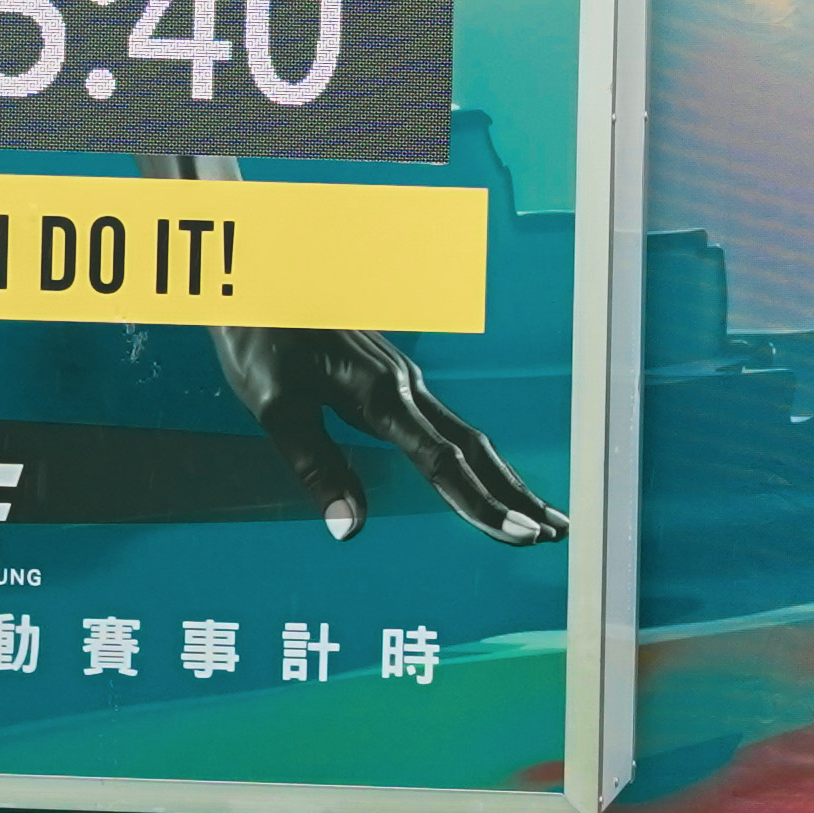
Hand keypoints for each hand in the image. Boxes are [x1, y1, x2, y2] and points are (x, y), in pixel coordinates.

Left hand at [207, 323, 566, 546]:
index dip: (482, 504)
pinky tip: (486, 474)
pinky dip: (477, 459)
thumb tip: (349, 528)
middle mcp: (405, 386)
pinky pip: (449, 424)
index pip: (443, 462)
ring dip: (505, 478)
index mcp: (381, 395)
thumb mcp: (275, 408)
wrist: (256, 277)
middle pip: (476, 449)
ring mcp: (404, 379)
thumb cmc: (259, 338)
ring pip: (469, 435)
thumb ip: (316, 467)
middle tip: (557, 532)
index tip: (518, 535)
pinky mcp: (393, 378)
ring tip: (540, 514)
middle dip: (517, 495)